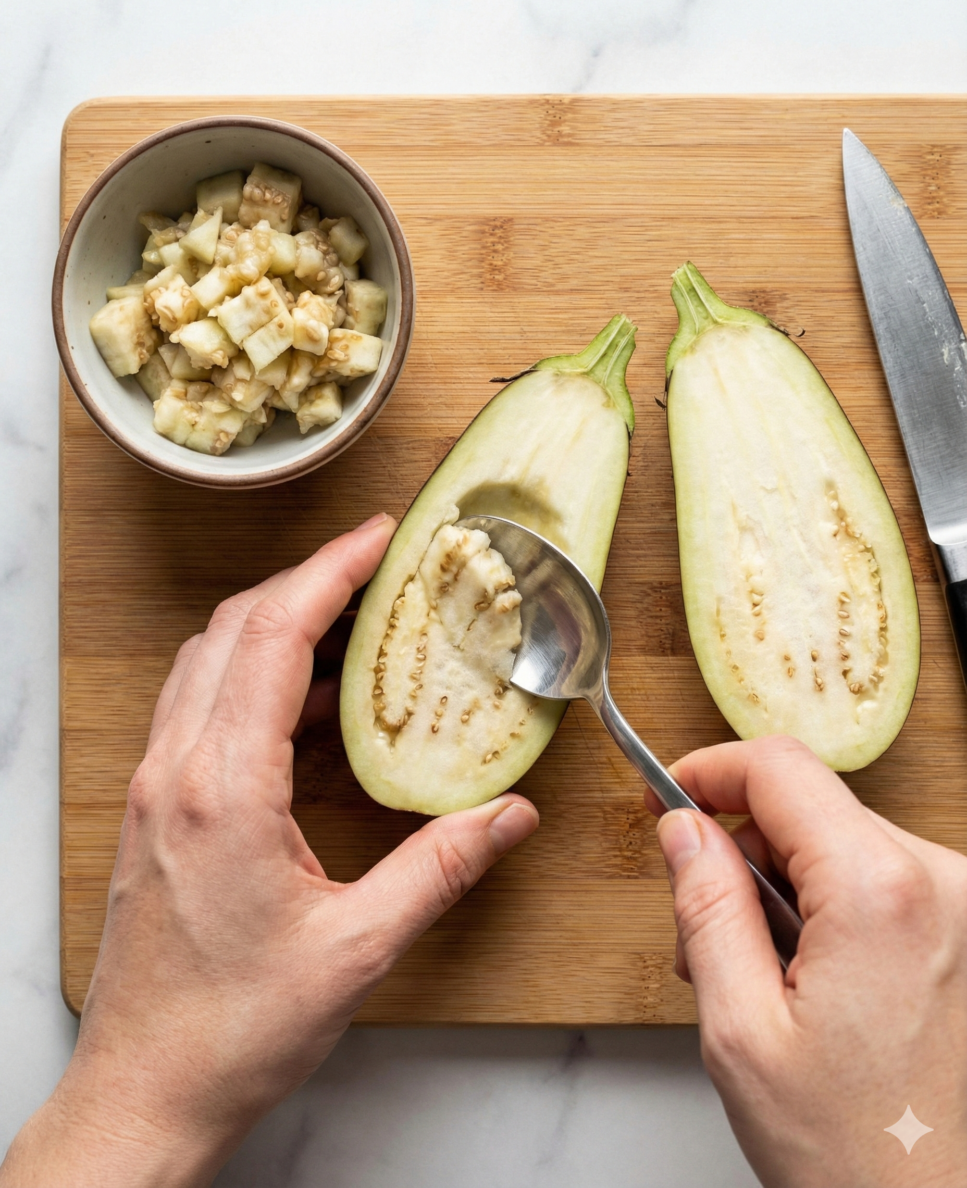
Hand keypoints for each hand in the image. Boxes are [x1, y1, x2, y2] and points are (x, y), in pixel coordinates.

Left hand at [0, 515, 538, 1187]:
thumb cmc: (234, 1029)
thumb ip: (439, 870)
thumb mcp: (357, 949)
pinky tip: (306, 702)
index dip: (330, 571)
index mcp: (222, 789)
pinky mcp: (157, 809)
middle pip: (234, 629)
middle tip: (375, 563)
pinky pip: (199, 706)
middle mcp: (176, 771)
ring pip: (208, 661)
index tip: (377, 536)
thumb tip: (508, 817)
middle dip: (306, 580)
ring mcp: (157, 788)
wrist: (144, 1091)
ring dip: (274, 623)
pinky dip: (251, 675)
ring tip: (349, 620)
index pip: (273, 636)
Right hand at [648, 736, 966, 1187]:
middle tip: (701, 934)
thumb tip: (684, 830)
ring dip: (781, 890)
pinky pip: (875, 880)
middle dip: (738, 852)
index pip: (778, 768)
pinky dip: (826, 909)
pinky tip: (809, 982)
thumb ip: (705, 908)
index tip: (664, 799)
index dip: (706, 772)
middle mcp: (939, 882)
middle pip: (806, 807)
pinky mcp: (966, 931)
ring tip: (760, 980)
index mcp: (879, 892)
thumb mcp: (742, 1031)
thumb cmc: (859, 1156)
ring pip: (837, 843)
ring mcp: (962, 906)